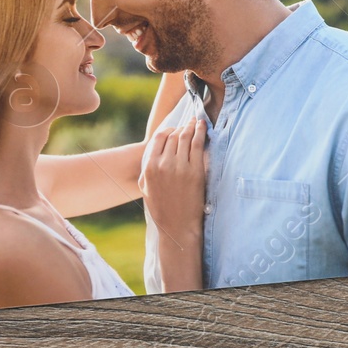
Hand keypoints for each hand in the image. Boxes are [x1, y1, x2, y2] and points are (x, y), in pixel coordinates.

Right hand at [140, 117, 207, 240]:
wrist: (178, 226)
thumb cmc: (162, 208)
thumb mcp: (145, 187)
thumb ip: (146, 168)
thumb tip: (152, 151)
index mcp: (149, 167)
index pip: (158, 138)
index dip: (167, 131)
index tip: (173, 130)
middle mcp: (163, 164)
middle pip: (173, 136)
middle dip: (180, 128)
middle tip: (186, 124)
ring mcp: (180, 166)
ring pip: (185, 137)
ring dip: (190, 126)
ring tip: (195, 122)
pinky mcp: (195, 170)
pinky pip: (197, 144)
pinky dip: (200, 131)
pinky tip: (202, 126)